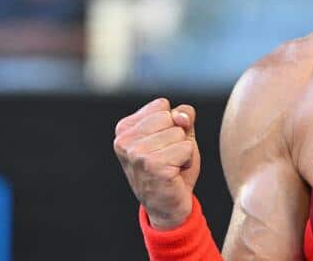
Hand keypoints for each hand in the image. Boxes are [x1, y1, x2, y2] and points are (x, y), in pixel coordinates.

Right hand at [114, 98, 200, 229]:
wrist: (167, 206)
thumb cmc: (171, 167)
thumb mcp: (176, 135)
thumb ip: (180, 116)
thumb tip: (181, 117)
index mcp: (124, 128)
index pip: (161, 105)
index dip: (171, 124)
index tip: (162, 145)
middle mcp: (125, 140)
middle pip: (170, 117)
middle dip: (178, 136)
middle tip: (168, 157)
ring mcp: (137, 154)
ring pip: (180, 133)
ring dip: (183, 150)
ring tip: (171, 166)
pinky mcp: (153, 166)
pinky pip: (187, 149)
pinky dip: (188, 161)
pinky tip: (175, 174)